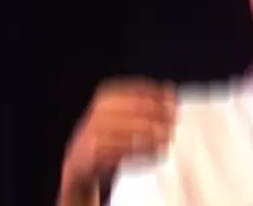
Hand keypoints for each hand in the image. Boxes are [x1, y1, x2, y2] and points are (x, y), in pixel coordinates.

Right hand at [59, 78, 176, 199]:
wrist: (79, 164)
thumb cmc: (108, 138)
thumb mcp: (122, 116)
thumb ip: (144, 104)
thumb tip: (170, 90)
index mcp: (107, 96)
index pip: (134, 88)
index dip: (156, 93)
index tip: (174, 101)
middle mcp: (98, 112)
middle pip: (131, 108)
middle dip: (155, 113)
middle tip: (174, 120)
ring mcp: (92, 133)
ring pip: (125, 130)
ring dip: (149, 134)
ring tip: (167, 138)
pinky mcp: (91, 155)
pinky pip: (118, 153)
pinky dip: (139, 153)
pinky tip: (154, 153)